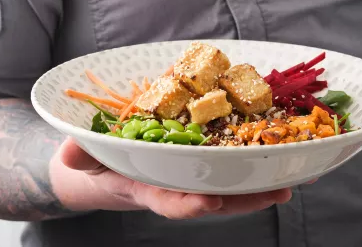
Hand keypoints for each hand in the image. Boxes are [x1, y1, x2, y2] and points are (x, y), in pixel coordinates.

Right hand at [57, 137, 311, 218]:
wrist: (110, 167)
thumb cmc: (99, 166)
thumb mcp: (85, 161)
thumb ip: (79, 158)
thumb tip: (68, 156)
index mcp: (150, 189)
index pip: (170, 202)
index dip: (189, 205)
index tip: (207, 203)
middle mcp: (177, 186)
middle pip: (214, 198)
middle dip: (245, 198)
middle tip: (276, 192)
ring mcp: (192, 177)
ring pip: (230, 186)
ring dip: (260, 185)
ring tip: (293, 180)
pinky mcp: (202, 163)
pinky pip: (231, 166)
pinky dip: (255, 164)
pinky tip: (281, 158)